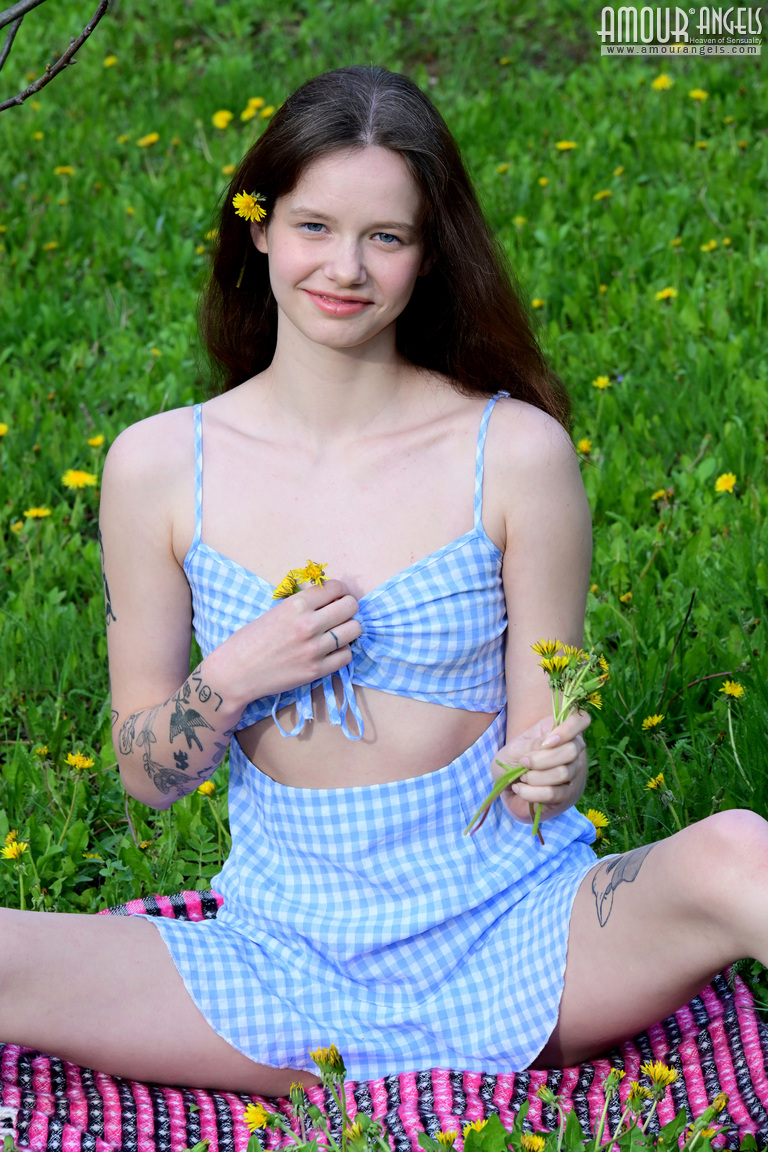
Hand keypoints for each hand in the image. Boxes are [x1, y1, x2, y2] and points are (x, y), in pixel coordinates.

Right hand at [206, 579, 361, 706]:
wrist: (236, 672)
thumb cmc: (250, 639)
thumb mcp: (276, 611)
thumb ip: (302, 605)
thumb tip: (328, 599)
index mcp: (296, 605)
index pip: (335, 588)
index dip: (339, 591)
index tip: (337, 596)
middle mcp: (308, 624)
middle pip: (351, 606)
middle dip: (348, 607)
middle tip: (340, 613)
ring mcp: (315, 649)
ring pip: (354, 630)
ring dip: (348, 629)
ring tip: (337, 632)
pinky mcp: (317, 670)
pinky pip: (347, 655)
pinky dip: (342, 651)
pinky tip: (331, 651)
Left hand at [494, 709, 589, 825]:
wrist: (506, 785)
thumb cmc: (513, 760)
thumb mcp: (516, 748)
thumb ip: (534, 744)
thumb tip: (551, 742)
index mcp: (560, 730)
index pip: (581, 720)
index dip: (568, 730)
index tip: (547, 742)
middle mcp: (572, 750)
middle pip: (571, 751)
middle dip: (541, 759)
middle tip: (524, 762)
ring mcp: (572, 773)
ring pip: (562, 773)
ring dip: (534, 777)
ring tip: (521, 777)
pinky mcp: (566, 795)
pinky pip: (552, 793)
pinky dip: (530, 792)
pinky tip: (519, 789)